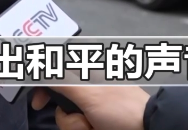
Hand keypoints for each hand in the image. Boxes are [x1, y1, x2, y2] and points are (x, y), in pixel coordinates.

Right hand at [32, 86, 150, 129]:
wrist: (149, 129)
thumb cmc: (121, 111)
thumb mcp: (89, 95)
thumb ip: (62, 79)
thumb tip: (40, 64)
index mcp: (86, 75)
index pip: (55, 77)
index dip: (42, 89)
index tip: (38, 103)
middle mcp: (89, 90)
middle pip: (61, 106)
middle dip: (69, 119)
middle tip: (85, 123)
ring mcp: (94, 109)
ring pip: (70, 121)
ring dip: (79, 128)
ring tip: (97, 128)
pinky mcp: (98, 122)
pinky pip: (80, 127)